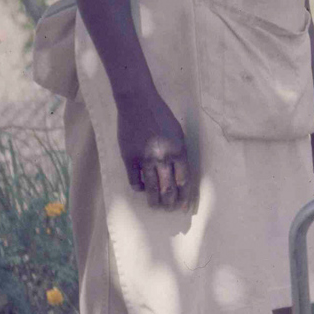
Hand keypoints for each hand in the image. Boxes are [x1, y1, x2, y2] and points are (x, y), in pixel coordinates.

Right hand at [117, 93, 191, 210]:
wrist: (138, 104)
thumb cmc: (162, 117)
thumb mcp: (178, 134)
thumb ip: (179, 155)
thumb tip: (179, 176)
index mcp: (179, 151)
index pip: (184, 180)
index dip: (184, 196)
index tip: (184, 207)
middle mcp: (163, 158)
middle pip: (168, 189)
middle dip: (170, 202)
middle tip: (170, 209)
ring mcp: (145, 159)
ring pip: (151, 188)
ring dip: (155, 201)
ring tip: (156, 207)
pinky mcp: (129, 159)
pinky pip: (135, 180)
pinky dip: (139, 188)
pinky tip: (142, 189)